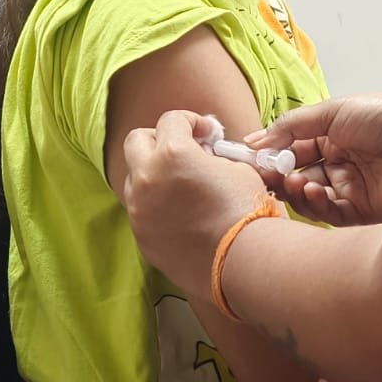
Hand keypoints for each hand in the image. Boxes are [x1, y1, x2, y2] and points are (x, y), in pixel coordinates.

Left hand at [122, 109, 265, 294]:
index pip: (171, 120)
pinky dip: (155, 204)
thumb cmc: (246, 212)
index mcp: (172, 154)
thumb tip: (204, 154)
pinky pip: (141, 210)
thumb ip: (212, 155)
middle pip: (137, 141)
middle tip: (183, 150)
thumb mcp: (237, 168)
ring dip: (154, 174)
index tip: (207, 134)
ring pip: (135, 178)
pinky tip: (181, 214)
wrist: (243, 261)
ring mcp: (139, 210)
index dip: (193, 122)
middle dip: (159, 139)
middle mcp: (147, 178)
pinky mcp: (141, 236)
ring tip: (182, 186)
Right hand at [248, 93, 381, 226]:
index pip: (293, 149)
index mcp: (333, 136)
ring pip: (310, 198)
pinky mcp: (363, 211)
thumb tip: (254, 140)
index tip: (250, 158)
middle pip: (297, 176)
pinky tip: (314, 191)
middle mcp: (339, 163)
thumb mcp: (332, 111)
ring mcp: (351, 188)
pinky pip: (330, 214)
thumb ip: (291, 126)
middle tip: (266, 174)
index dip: (272, 154)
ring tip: (294, 182)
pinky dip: (316, 205)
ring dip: (296, 191)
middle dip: (279, 176)